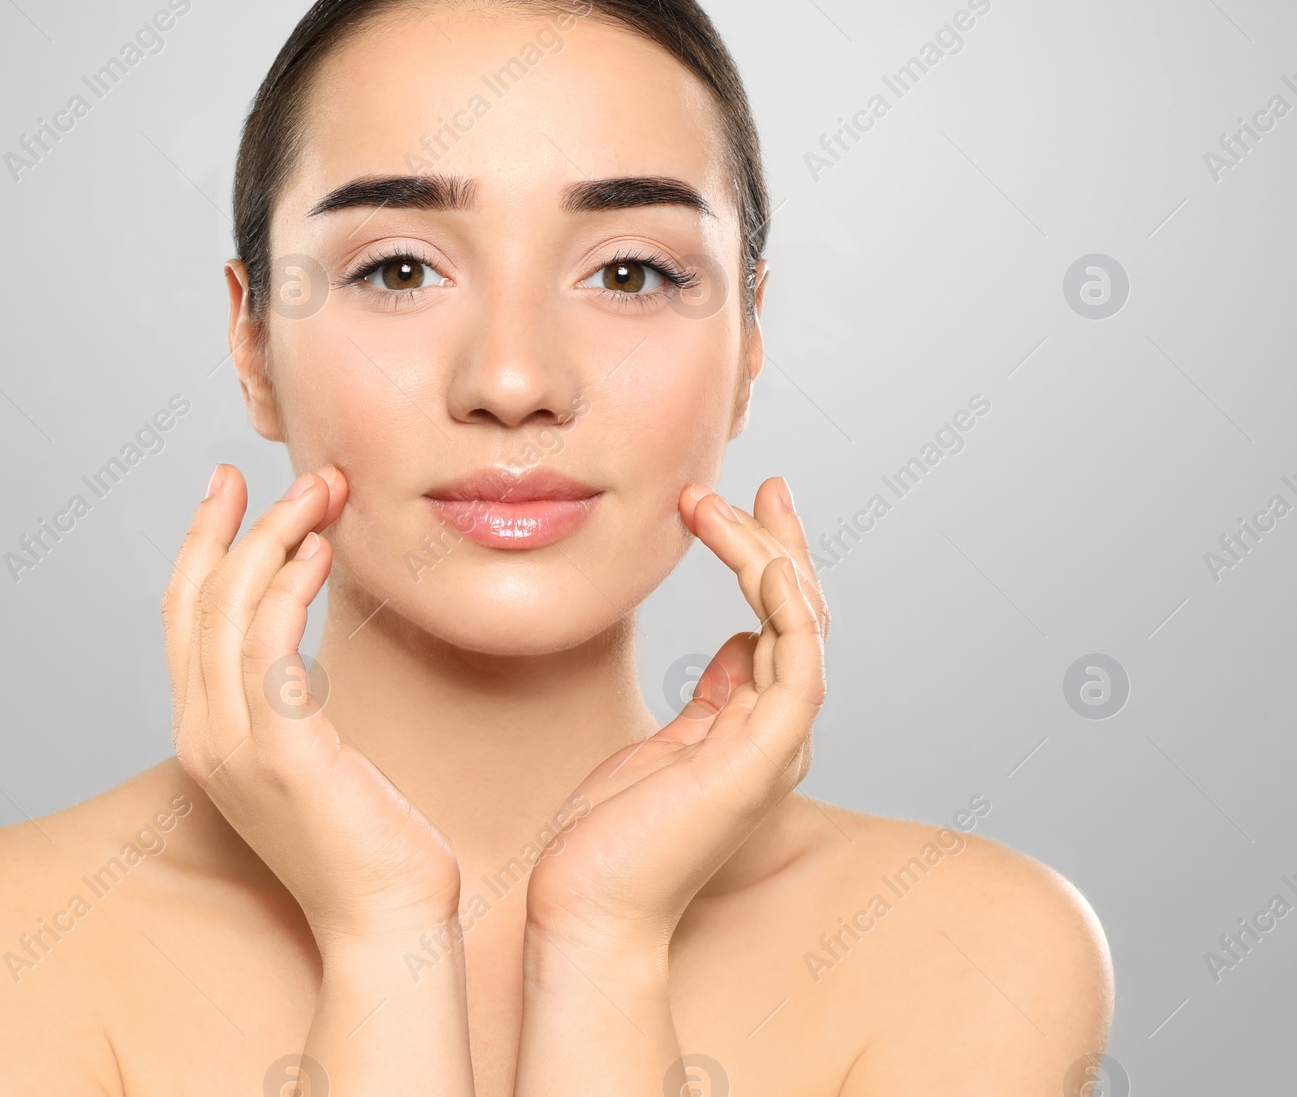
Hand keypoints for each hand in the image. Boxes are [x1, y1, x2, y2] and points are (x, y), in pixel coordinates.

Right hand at [163, 464, 461, 950]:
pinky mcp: (280, 751)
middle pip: (195, 597)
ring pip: (228, 606)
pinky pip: (267, 643)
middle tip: (294, 471)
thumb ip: (288, 703)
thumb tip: (296, 651)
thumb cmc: (364, 839)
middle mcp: (201, 734)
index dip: (201, 542)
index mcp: (203, 733)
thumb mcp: (309, 758)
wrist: (386, 920)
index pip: (183, 616)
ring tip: (324, 492)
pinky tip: (321, 550)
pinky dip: (287, 583)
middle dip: (238, 522)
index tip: (230, 486)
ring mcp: (232, 744)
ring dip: (275, 535)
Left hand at [523, 476, 827, 953]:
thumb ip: (710, 697)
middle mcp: (777, 734)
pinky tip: (761, 561)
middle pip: (800, 616)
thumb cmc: (611, 836)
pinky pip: (797, 665)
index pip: (780, 625)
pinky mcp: (761, 759)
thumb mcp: (661, 743)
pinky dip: (787, 609)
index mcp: (755, 729)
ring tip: (716, 507)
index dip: (768, 558)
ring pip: (800, 627)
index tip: (736, 503)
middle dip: (781, 542)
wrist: (588, 907)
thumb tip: (735, 644)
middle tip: (760, 482)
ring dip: (767, 556)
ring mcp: (775, 747)